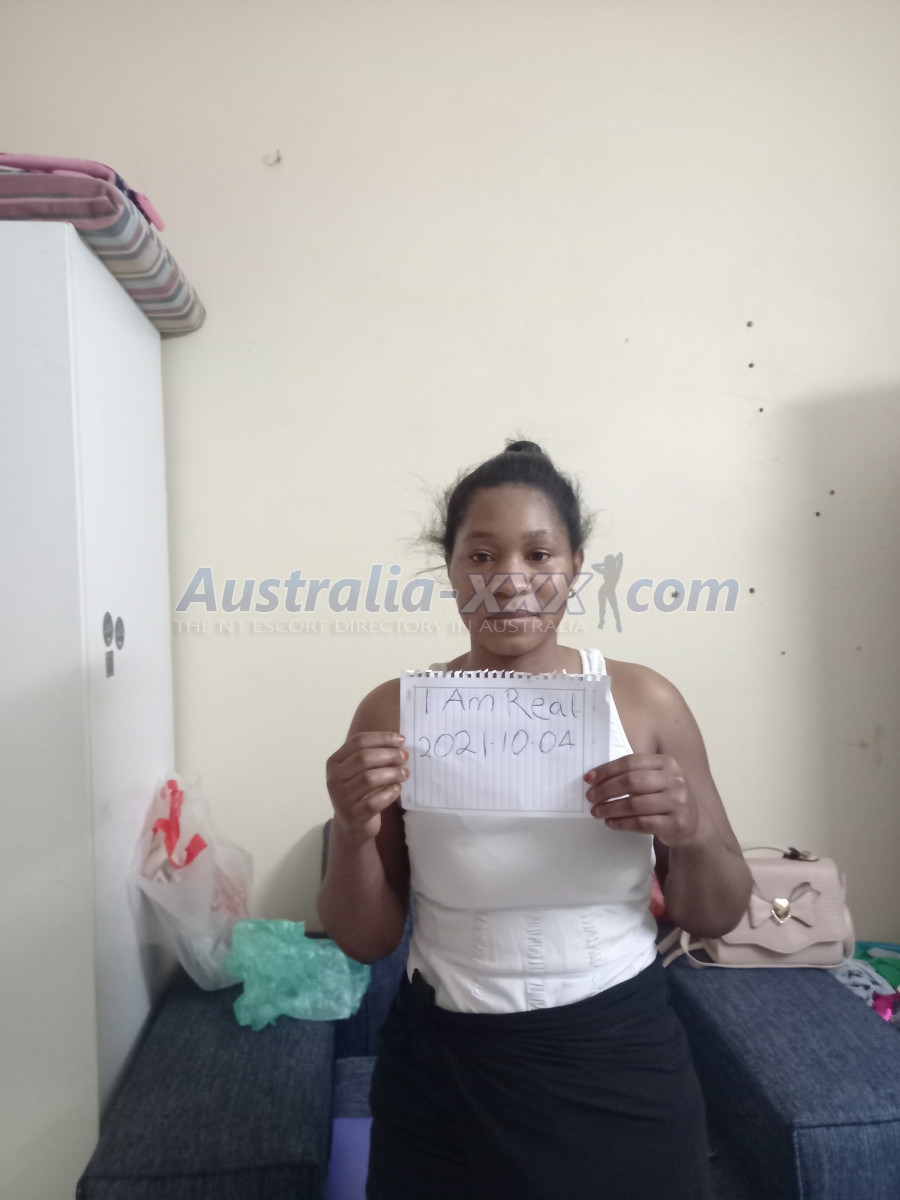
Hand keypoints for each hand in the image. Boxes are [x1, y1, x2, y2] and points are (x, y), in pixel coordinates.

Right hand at [326, 731, 407, 844]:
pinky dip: (390, 793)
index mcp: (335, 762)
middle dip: (389, 755)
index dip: (381, 738)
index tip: (401, 740)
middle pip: (364, 758)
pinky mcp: (353, 815)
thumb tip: (399, 744)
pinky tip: (397, 789)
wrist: (351, 825)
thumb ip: (373, 756)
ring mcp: (341, 798)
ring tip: (405, 773)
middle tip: (404, 757)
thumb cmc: (359, 792)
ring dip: (392, 773)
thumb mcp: (359, 771)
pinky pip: (375, 801)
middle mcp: (334, 778)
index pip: (358, 741)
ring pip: (369, 779)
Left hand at [583, 753, 710, 848]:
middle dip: (606, 790)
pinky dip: (622, 823)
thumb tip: (595, 778)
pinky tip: (610, 823)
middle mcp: (675, 780)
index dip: (607, 770)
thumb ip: (634, 774)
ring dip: (611, 808)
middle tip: (591, 797)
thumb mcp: (657, 780)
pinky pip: (642, 823)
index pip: (631, 762)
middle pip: (632, 781)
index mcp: (667, 763)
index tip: (589, 779)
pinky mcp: (676, 824)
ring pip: (635, 804)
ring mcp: (678, 802)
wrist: (694, 824)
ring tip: (597, 811)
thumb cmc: (666, 798)